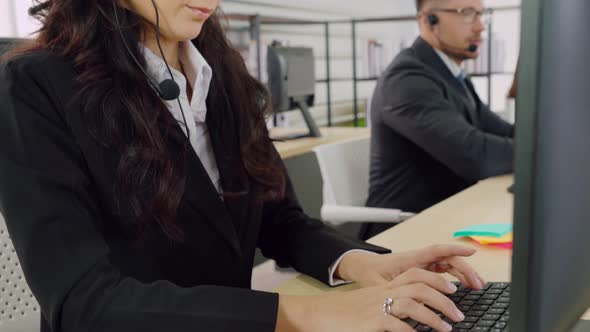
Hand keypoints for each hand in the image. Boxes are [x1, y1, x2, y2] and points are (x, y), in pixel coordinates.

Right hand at [277, 268, 465, 331]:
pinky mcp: (372, 321)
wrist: (316, 313)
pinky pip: (396, 324)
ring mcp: (377, 306)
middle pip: (420, 286)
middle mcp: (383, 294)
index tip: (452, 289)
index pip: (416, 274)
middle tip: (458, 313)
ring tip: (447, 328)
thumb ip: (387, 308)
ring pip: (413, 303)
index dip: (437, 280)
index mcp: (383, 288)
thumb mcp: (366, 306)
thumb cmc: (340, 313)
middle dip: (444, 299)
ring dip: (434, 316)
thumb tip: (407, 319)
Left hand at [336, 244, 484, 288]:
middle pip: (448, 259)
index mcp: (410, 259)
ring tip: (477, 286)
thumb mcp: (378, 284)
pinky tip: (464, 287)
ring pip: (448, 266)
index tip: (472, 251)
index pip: (436, 250)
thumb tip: (406, 303)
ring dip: (463, 274)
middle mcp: (419, 259)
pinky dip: (455, 278)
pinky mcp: (422, 270)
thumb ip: (393, 292)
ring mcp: (422, 264)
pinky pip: (442, 271)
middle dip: (465, 269)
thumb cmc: (370, 273)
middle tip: (478, 283)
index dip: (455, 249)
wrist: (362, 267)